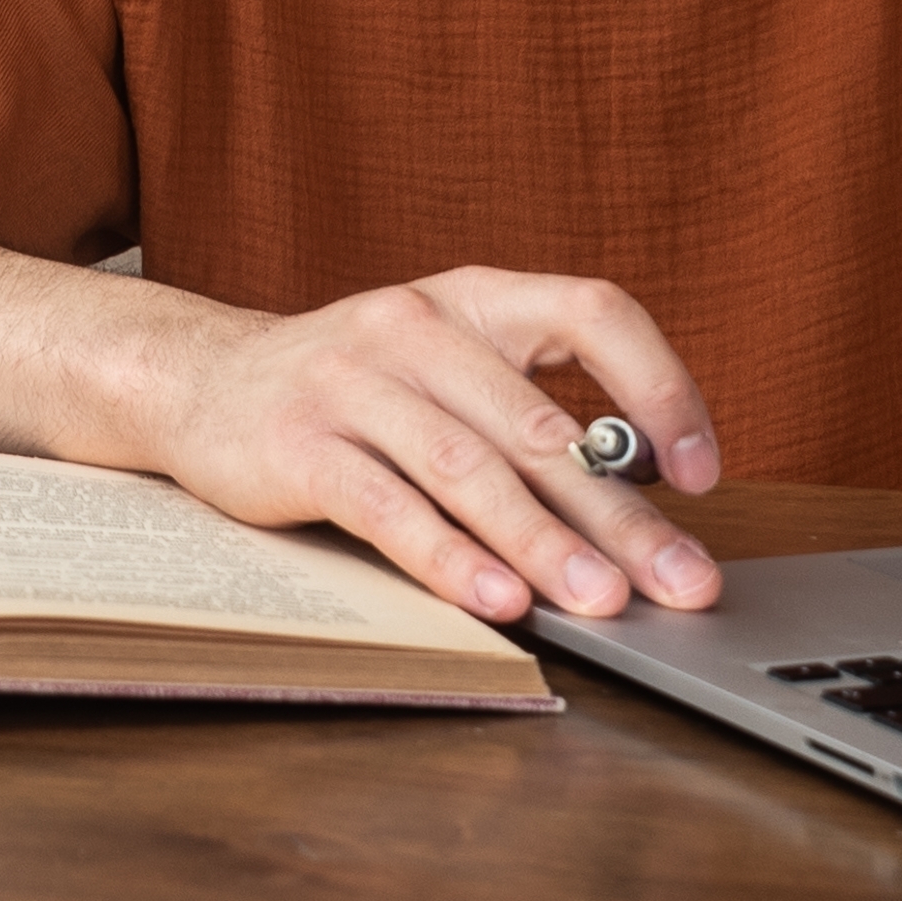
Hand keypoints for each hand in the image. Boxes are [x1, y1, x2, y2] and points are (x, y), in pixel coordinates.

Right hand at [136, 266, 724, 623]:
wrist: (199, 382)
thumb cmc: (351, 393)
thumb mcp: (443, 375)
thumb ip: (523, 419)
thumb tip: (637, 511)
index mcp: (473, 298)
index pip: (591, 310)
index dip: (659, 385)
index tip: (702, 471)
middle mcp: (416, 324)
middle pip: (538, 423)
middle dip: (619, 515)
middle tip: (680, 581)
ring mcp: (352, 380)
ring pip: (469, 468)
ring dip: (543, 543)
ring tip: (602, 602)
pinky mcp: (298, 443)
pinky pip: (387, 505)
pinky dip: (448, 557)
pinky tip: (495, 601)